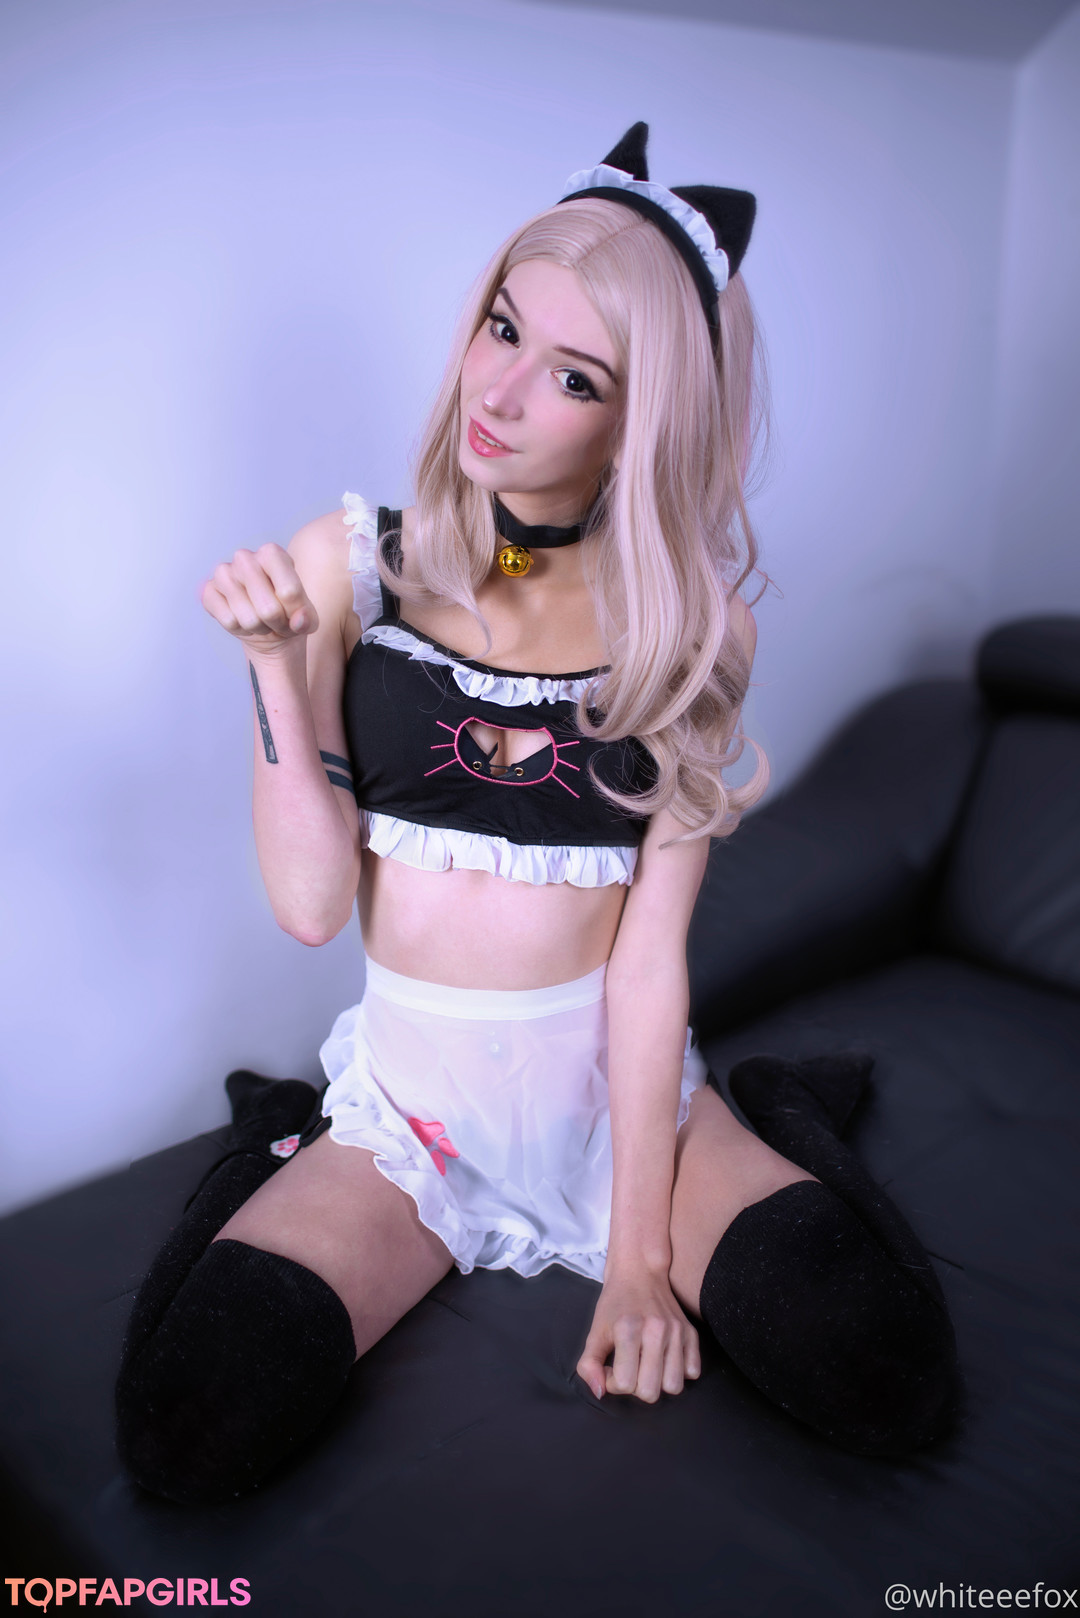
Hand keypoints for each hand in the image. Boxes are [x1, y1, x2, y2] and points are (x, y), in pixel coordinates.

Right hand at [201, 544, 318, 657]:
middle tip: (276, 620)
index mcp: (272, 553)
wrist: (266, 624)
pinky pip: (229, 621)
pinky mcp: (209, 591)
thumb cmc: (288, 613)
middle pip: (269, 609)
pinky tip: (243, 620)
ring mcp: (223, 572)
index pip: (289, 591)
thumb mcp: (307, 617)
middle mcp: (245, 557)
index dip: (295, 612)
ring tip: (262, 621)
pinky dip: (240, 629)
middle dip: (276, 623)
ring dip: (258, 628)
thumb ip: (308, 618)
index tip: (295, 614)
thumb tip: (300, 620)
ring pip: (248, 618)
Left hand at [576, 1264, 700, 1403]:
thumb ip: (589, 1365)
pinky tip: (665, 1358)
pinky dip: (679, 1371)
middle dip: (636, 1387)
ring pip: (674, 1387)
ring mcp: (677, 1332)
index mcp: (628, 1330)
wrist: (639, 1272)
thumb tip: (599, 1393)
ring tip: (648, 1365)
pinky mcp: (691, 1332)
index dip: (613, 1383)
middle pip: (650, 1393)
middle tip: (630, 1367)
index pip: (624, 1384)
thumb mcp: (594, 1331)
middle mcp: (656, 1331)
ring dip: (659, 1383)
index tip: (612, 1367)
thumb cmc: (615, 1304)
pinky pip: (693, 1372)